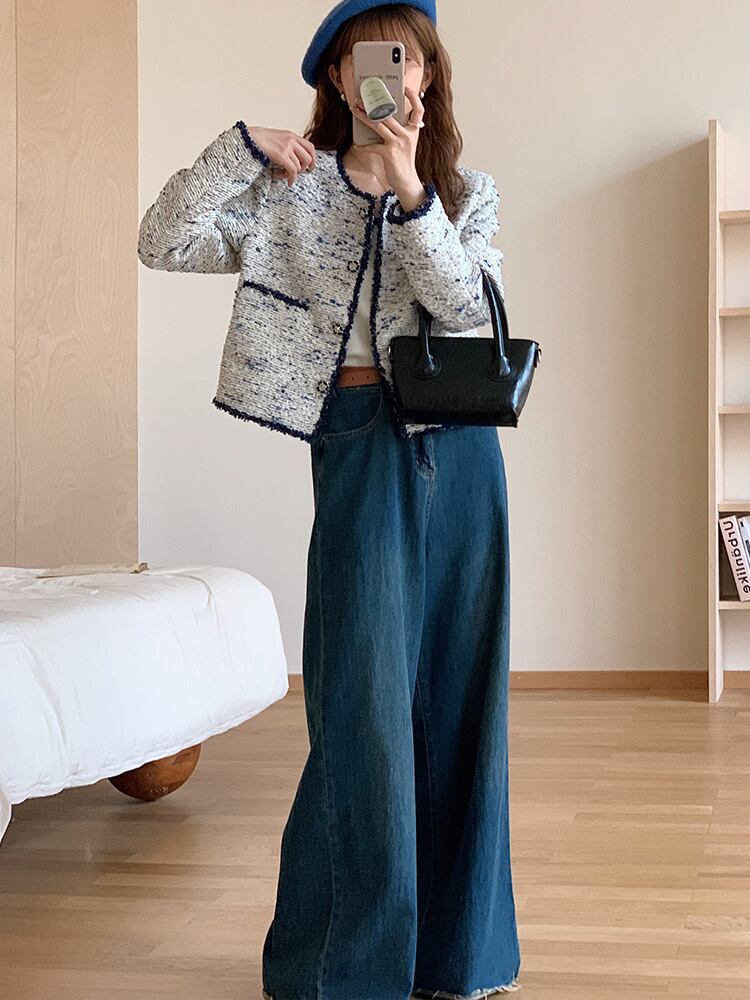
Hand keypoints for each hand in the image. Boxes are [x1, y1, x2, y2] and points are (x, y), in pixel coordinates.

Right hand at [246, 126, 316, 186]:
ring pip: (299, 166)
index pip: (310, 147)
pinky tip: (288, 182)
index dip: (313, 159)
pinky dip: (292, 179)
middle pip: (308, 158)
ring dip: (293, 175)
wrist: (248, 138)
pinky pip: (293, 170)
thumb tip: (294, 158)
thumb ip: (287, 145)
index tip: (310, 168)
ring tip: (283, 176)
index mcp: (291, 135)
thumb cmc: (259, 141)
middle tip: (297, 175)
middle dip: (304, 169)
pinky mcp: (281, 155)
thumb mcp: (277, 138)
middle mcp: (291, 140)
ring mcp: (287, 146)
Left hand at [351, 85, 427, 210]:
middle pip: (389, 114)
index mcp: (413, 131)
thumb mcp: (406, 144)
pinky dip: (364, 146)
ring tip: (355, 110)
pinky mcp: (389, 153)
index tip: (405, 88)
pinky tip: (358, 146)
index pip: (419, 110)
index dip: (414, 97)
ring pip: (379, 125)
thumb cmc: (403, 162)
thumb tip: (382, 119)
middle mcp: (408, 135)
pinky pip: (372, 146)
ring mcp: (398, 143)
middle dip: (373, 104)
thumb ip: (399, 131)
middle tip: (362, 99)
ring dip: (364, 117)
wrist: (407, 182)